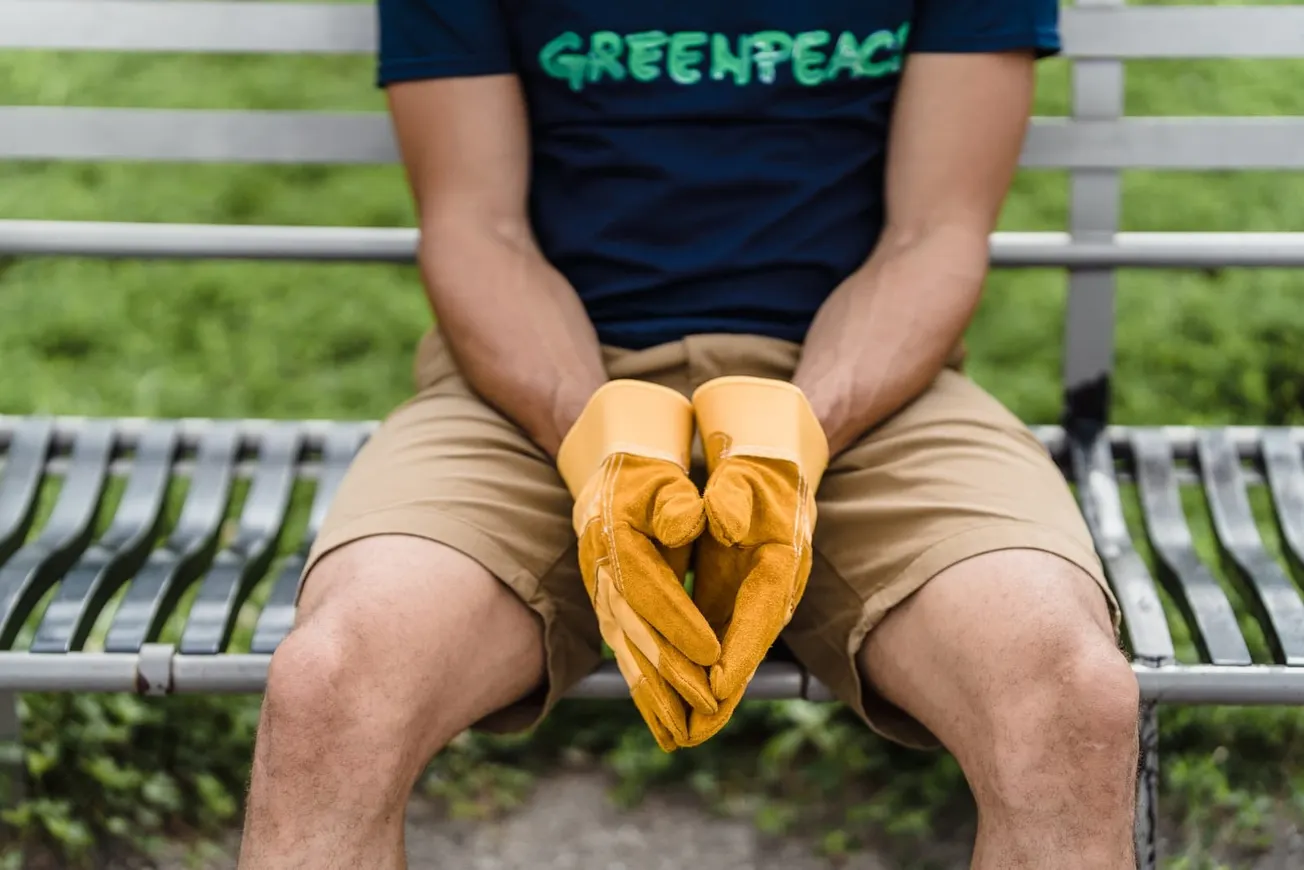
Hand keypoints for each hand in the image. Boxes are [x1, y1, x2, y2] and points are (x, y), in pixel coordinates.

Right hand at [558, 381, 720, 749]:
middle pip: (636, 633)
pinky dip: (646, 690)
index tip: (712, 657)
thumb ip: (679, 498)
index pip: (648, 590)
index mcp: (614, 539)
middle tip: (707, 712)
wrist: (604, 466)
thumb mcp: (660, 473)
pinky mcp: (612, 609)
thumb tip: (699, 519)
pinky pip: (628, 656)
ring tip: (681, 736)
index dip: (679, 624)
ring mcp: (602, 595)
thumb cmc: (643, 468)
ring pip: (628, 653)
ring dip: (655, 697)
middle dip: (672, 677)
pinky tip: (663, 719)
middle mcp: (601, 573)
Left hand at [681, 377, 828, 746]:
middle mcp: (776, 588)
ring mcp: (757, 600)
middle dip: (722, 694)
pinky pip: (721, 646)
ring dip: (710, 697)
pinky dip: (701, 677)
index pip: (762, 611)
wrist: (775, 463)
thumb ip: (731, 493)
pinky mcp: (736, 602)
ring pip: (733, 655)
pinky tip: (678, 705)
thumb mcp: (745, 473)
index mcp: (783, 559)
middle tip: (694, 733)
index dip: (741, 649)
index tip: (716, 686)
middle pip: (748, 648)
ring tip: (683, 736)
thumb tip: (717, 518)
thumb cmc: (757, 466)